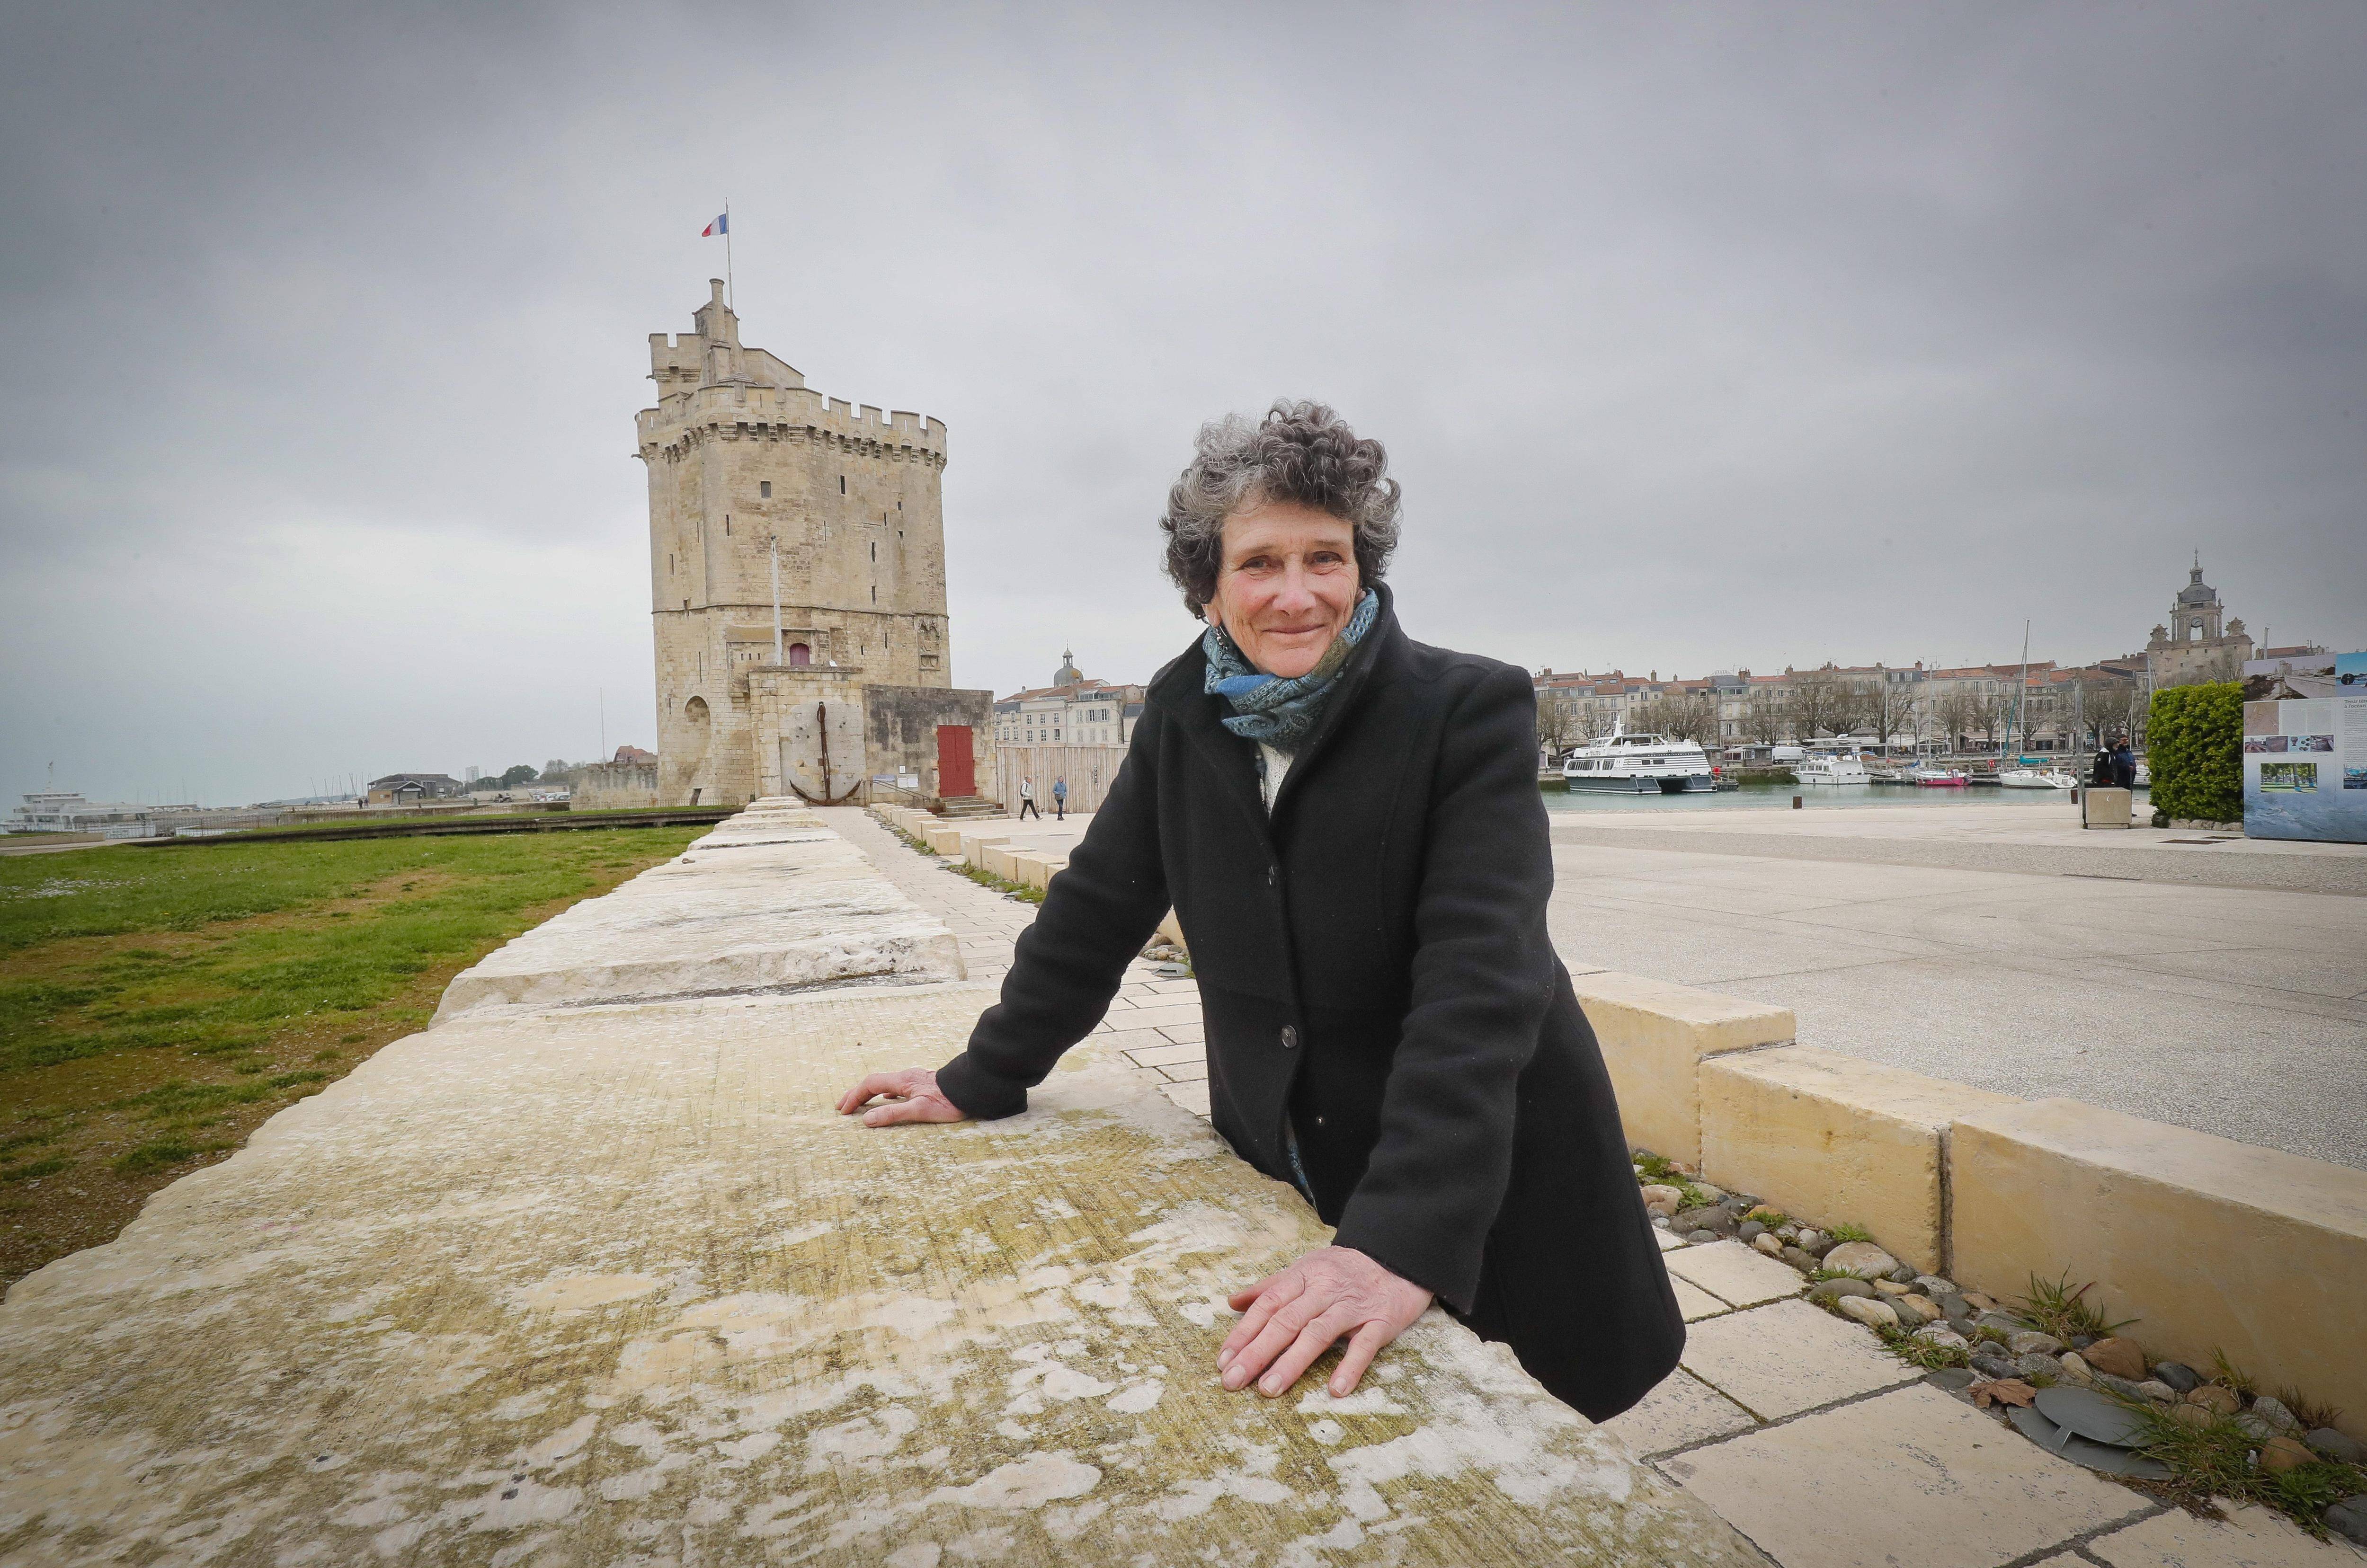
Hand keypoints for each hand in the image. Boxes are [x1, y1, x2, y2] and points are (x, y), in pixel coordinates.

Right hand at [836, 1068, 968, 1127]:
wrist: (972, 1088)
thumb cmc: (949, 1101)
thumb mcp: (920, 1110)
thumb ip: (893, 1114)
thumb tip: (866, 1120)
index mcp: (902, 1081)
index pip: (870, 1085)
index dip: (854, 1097)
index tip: (844, 1112)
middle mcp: (906, 1077)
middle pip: (874, 1082)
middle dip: (856, 1094)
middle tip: (841, 1107)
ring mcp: (915, 1080)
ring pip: (885, 1084)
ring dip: (869, 1093)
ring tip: (859, 1103)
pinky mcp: (923, 1085)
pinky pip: (896, 1087)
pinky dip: (884, 1093)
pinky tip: (888, 1099)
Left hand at [1219, 1246, 1432, 1398]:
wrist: (1398, 1259)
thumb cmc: (1343, 1271)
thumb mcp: (1305, 1269)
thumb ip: (1269, 1287)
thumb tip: (1232, 1301)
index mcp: (1303, 1276)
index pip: (1268, 1304)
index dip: (1244, 1332)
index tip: (1223, 1360)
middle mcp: (1324, 1290)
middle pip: (1286, 1320)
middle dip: (1257, 1352)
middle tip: (1233, 1381)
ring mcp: (1353, 1306)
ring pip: (1318, 1333)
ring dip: (1292, 1362)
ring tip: (1269, 1389)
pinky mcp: (1381, 1321)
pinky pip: (1365, 1345)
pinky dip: (1350, 1367)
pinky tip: (1336, 1390)